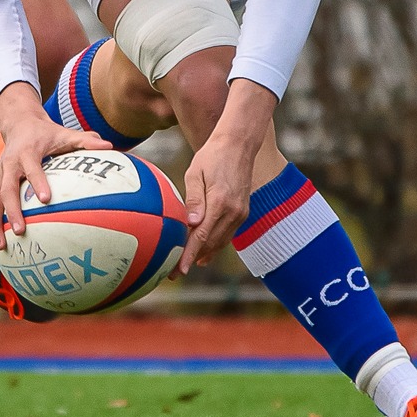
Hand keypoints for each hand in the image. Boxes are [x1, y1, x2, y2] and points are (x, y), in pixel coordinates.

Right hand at [0, 87, 112, 249]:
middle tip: (20, 231)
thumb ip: (86, 141)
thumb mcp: (65, 133)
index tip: (46, 199)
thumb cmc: (46, 133)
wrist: (18, 123)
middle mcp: (9, 164)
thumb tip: (109, 146)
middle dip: (12, 211)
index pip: (32, 168)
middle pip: (7, 189)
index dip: (38, 182)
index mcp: (27, 152)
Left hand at [178, 83, 276, 272]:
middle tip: (174, 272)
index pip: (202, 236)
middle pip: (211, 243)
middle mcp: (233, 211)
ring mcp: (241, 213)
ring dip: (204, 254)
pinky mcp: (243, 212)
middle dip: (193, 259)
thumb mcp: (195, 173)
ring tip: (186, 265)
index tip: (179, 270)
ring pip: (220, 241)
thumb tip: (190, 224)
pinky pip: (228, 234)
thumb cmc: (212, 155)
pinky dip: (215, 244)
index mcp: (220, 201)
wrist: (239, 144)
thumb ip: (193, 200)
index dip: (189, 255)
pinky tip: (204, 253)